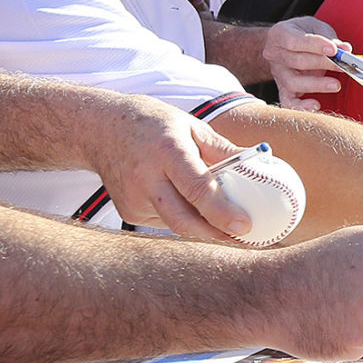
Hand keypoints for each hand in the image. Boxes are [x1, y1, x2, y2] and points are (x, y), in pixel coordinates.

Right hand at [89, 98, 252, 239]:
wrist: (100, 129)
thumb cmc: (154, 124)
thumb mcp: (191, 126)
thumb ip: (224, 149)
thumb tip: (262, 164)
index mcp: (167, 151)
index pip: (197, 188)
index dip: (222, 211)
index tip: (245, 226)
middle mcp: (146, 178)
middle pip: (183, 220)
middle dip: (217, 234)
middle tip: (245, 238)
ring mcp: (132, 198)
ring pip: (176, 225)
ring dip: (203, 227)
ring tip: (225, 223)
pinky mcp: (127, 212)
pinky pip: (164, 222)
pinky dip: (183, 218)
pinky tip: (188, 205)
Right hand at [266, 16, 346, 110]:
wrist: (286, 44)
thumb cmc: (303, 33)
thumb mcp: (315, 27)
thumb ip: (330, 38)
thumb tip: (345, 49)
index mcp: (278, 34)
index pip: (294, 41)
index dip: (315, 46)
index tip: (334, 50)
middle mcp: (274, 54)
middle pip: (297, 62)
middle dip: (324, 64)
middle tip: (343, 66)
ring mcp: (277, 73)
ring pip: (293, 83)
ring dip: (317, 84)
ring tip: (336, 85)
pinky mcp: (282, 89)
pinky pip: (288, 101)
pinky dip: (301, 106)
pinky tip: (316, 105)